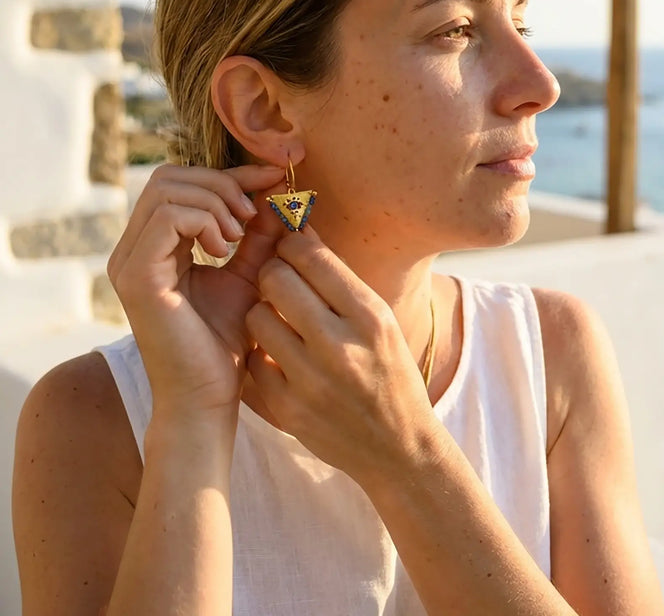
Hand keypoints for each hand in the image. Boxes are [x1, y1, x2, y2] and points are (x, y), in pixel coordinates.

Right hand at [107, 164, 286, 422]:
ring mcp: (129, 261)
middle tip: (251, 218)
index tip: (275, 176)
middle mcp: (134, 248)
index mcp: (155, 246)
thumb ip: (260, 235)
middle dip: (223, 184)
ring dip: (217, 204)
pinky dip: (206, 222)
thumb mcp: (249, 275)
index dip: (233, 173)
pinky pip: (170, 217)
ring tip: (239, 240)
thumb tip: (279, 191)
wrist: (208, 398)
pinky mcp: (137, 276)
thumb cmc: (226, 343)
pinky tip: (225, 251)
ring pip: (169, 189)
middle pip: (171, 176)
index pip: (184, 182)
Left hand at [245, 227, 438, 484]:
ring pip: (255, 316)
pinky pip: (251, 360)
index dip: (292, 242)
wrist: (398, 447)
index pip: (311, 256)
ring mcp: (310, 381)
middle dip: (273, 272)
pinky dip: (260, 354)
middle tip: (279, 280)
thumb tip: (299, 230)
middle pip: (275, 279)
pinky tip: (278, 356)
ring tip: (279, 320)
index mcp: (370, 317)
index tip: (291, 246)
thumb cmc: (390, 372)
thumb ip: (339, 280)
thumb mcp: (380, 321)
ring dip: (263, 312)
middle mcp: (340, 346)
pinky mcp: (286, 410)